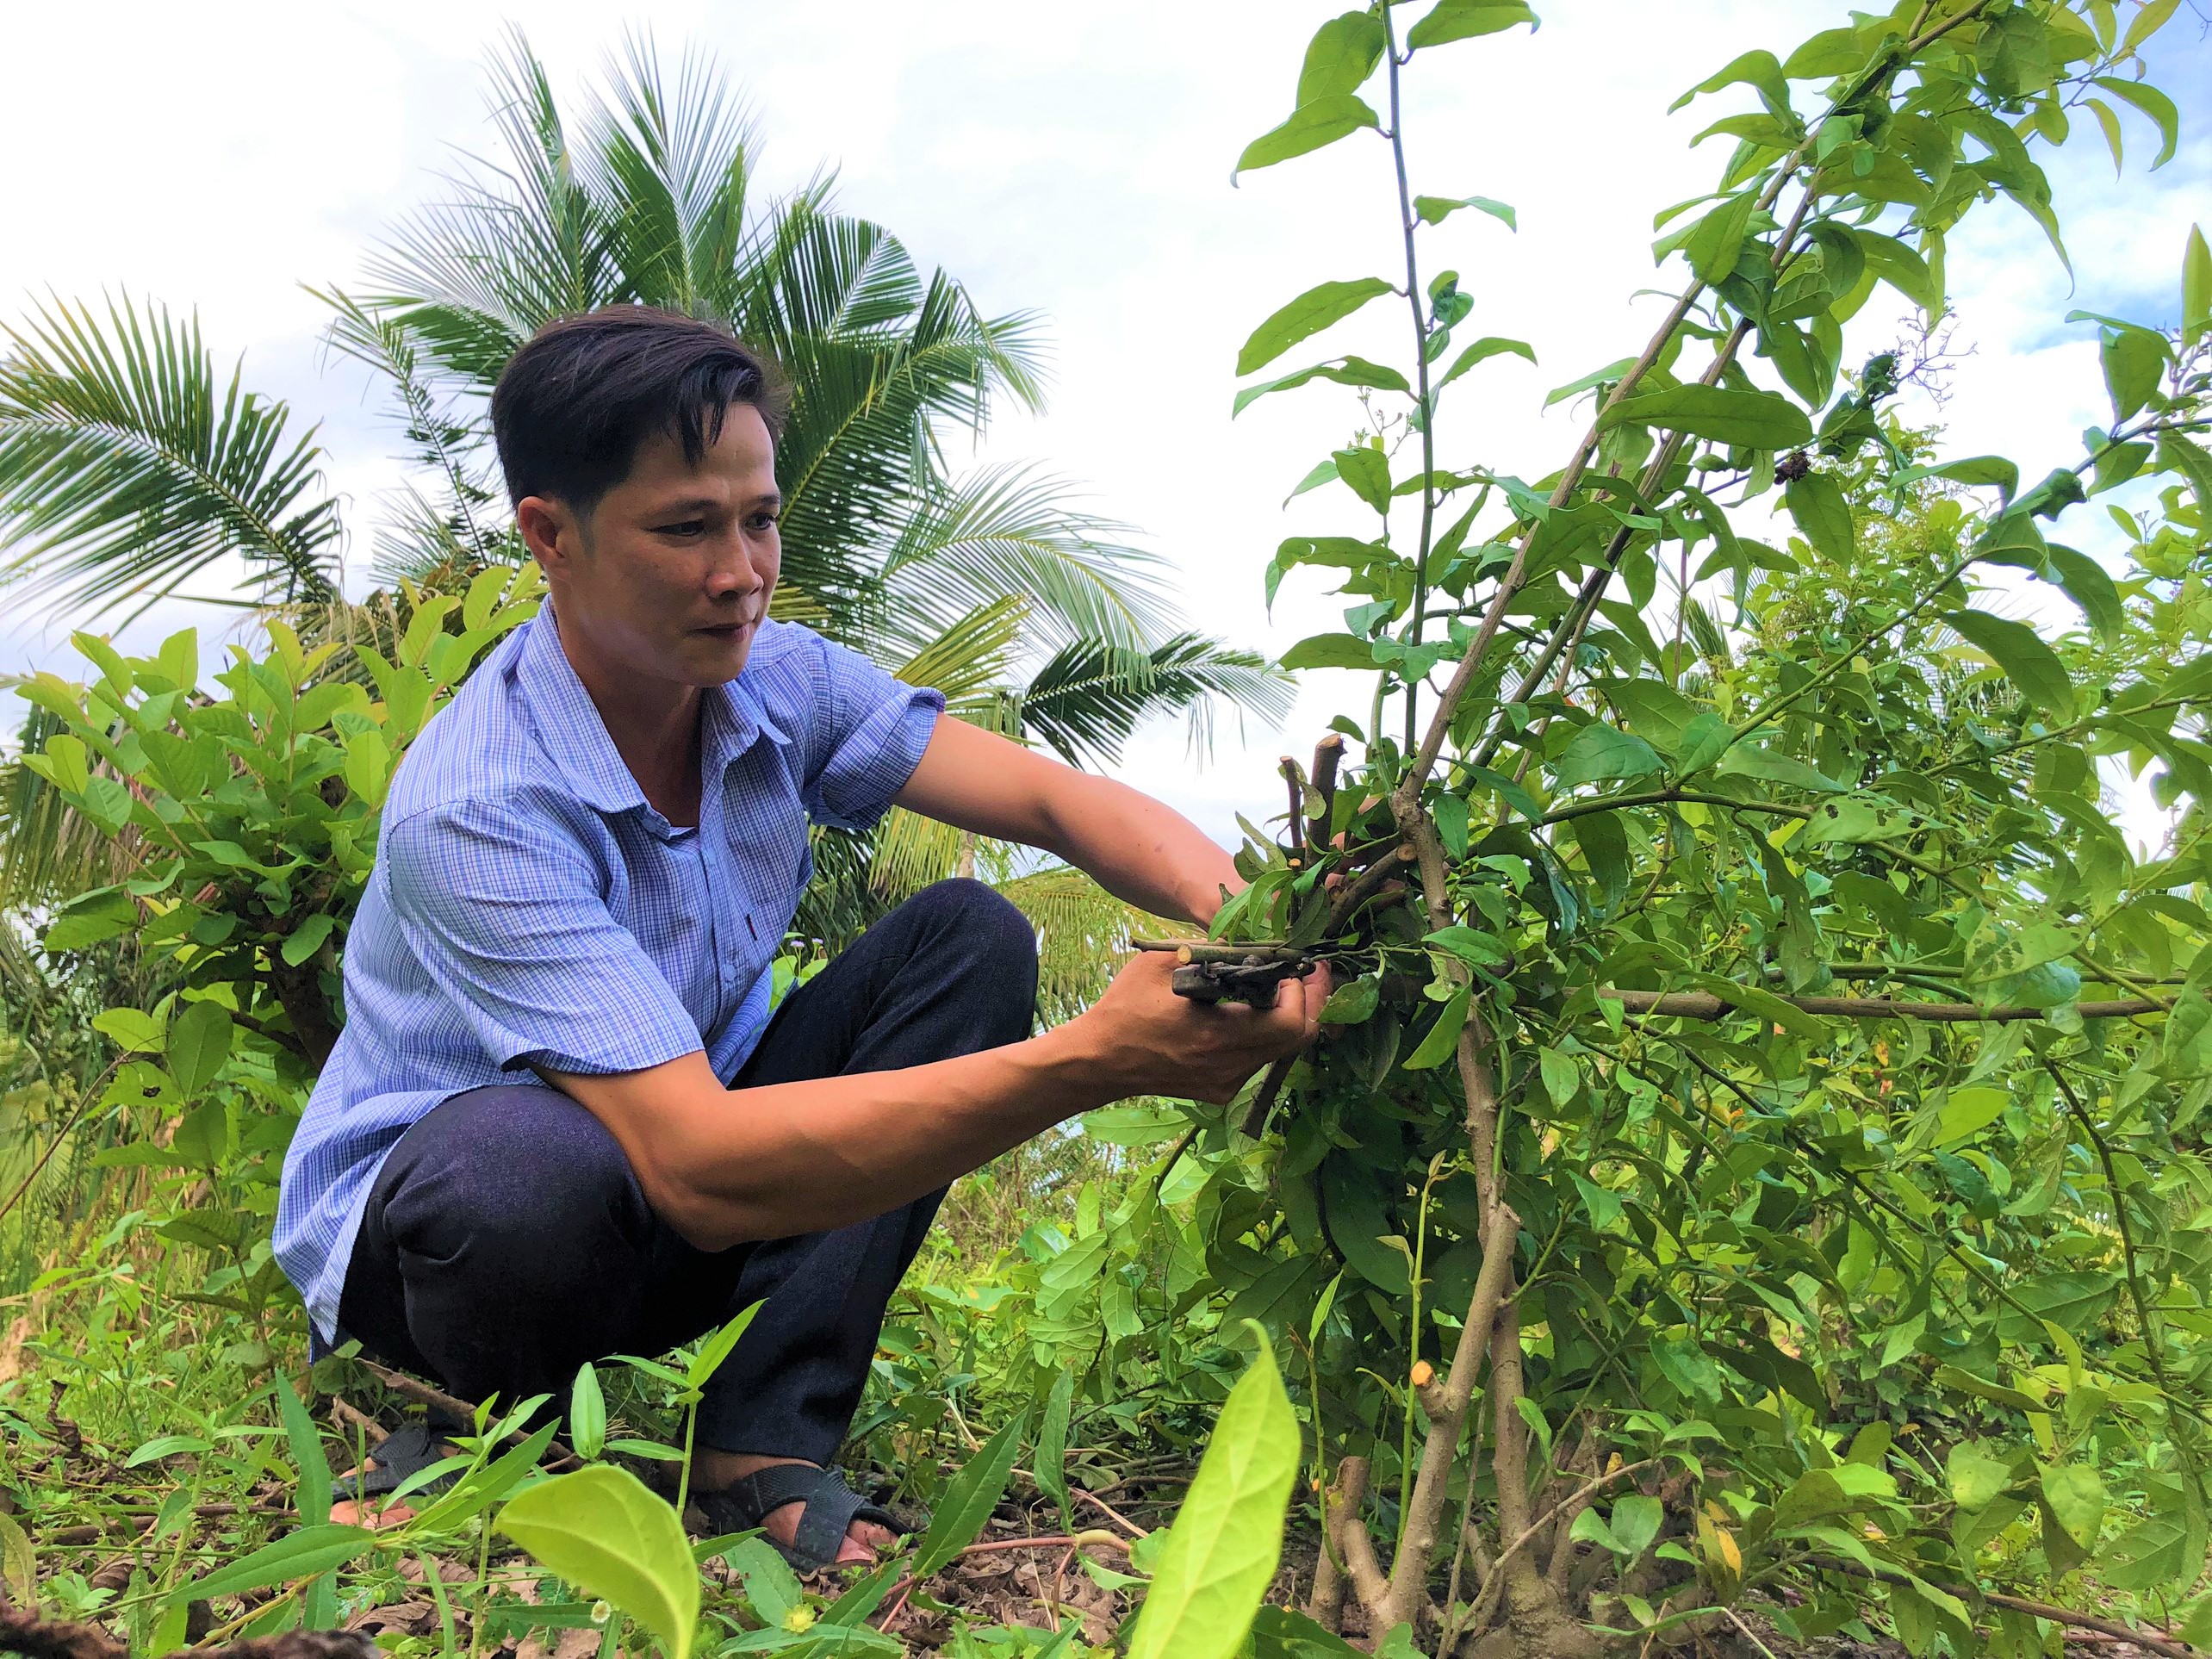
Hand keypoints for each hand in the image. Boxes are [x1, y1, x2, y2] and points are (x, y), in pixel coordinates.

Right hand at [1073, 951, 1331, 1104]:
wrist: (1099, 1060)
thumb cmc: (1125, 1008)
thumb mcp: (1161, 964)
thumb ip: (1208, 950)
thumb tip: (1247, 939)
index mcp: (1219, 1035)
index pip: (1290, 1023)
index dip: (1304, 993)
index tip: (1296, 966)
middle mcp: (1230, 1066)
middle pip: (1296, 1040)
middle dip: (1310, 1004)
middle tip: (1310, 974)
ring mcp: (1227, 1083)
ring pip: (1280, 1051)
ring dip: (1288, 1018)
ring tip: (1284, 986)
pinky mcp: (1220, 1089)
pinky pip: (1258, 1060)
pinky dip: (1266, 1034)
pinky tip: (1254, 1012)